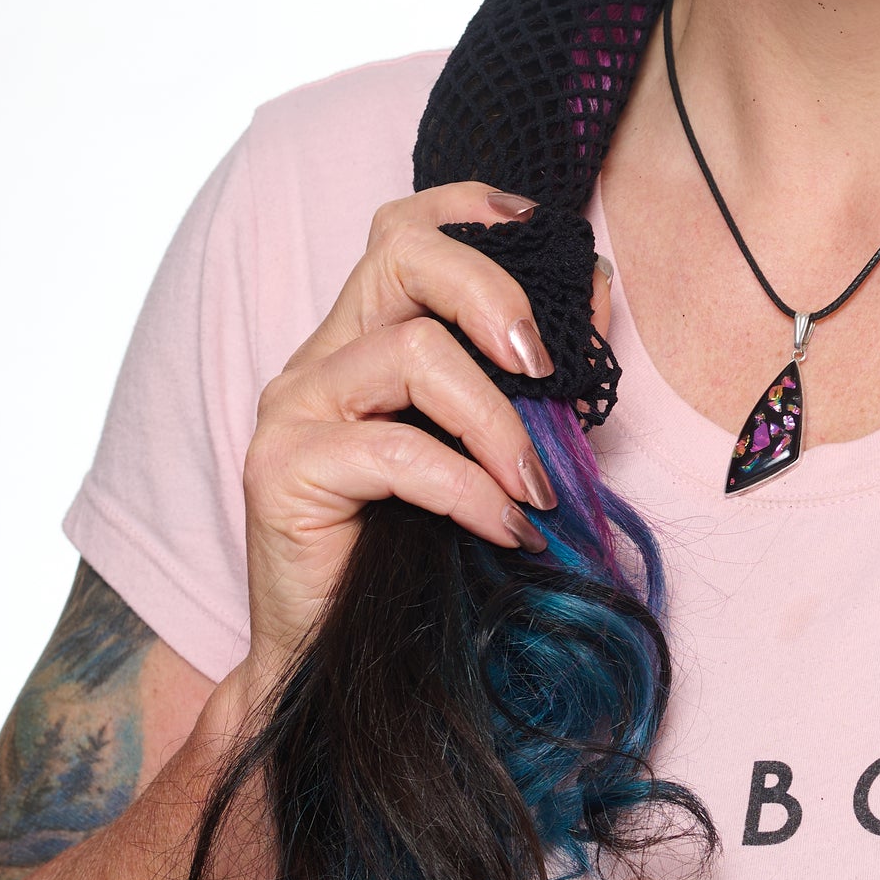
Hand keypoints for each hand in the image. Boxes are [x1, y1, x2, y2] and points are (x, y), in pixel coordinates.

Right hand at [229, 185, 611, 696]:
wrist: (341, 667)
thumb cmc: (425, 556)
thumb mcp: (495, 446)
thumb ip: (531, 378)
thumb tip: (597, 295)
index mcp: (364, 336)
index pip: (405, 226)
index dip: (473, 211)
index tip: (544, 239)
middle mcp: (320, 357)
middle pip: (400, 252)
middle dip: (494, 292)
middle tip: (551, 367)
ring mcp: (293, 409)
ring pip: (412, 350)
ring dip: (499, 421)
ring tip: (538, 489)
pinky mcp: (281, 471)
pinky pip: (398, 452)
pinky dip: (470, 489)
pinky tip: (505, 528)